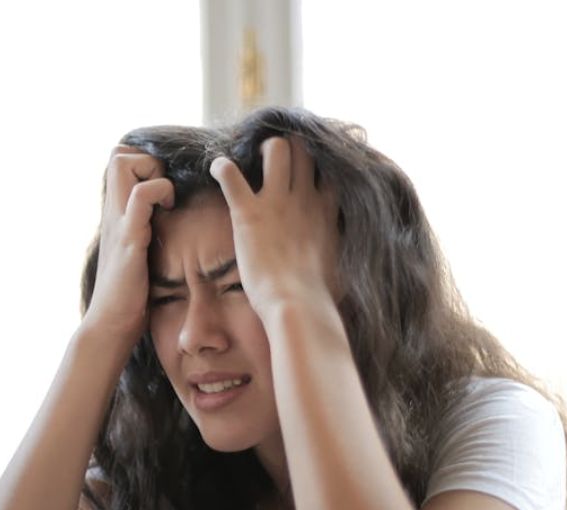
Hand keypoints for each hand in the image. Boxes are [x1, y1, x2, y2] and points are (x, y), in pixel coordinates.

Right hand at [82, 145, 174, 346]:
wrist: (110, 325)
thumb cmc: (128, 296)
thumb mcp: (136, 254)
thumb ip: (143, 233)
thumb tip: (166, 226)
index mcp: (116, 214)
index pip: (119, 160)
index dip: (144, 162)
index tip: (163, 187)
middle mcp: (112, 212)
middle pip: (118, 153)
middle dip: (147, 160)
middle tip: (165, 190)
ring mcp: (118, 223)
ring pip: (123, 164)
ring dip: (152, 172)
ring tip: (166, 200)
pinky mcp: (128, 238)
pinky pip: (140, 197)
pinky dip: (159, 192)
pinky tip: (167, 212)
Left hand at [209, 137, 338, 322]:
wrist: (297, 305)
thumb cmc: (320, 296)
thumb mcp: (342, 266)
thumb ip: (341, 250)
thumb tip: (349, 259)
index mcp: (326, 211)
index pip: (330, 169)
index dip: (319, 163)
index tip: (308, 169)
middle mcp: (304, 198)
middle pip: (304, 149)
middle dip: (290, 148)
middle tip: (275, 160)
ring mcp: (277, 202)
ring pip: (276, 148)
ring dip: (262, 149)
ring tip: (252, 160)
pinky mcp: (249, 213)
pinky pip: (230, 175)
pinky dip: (221, 167)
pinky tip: (217, 168)